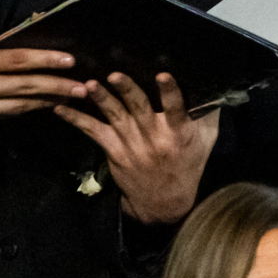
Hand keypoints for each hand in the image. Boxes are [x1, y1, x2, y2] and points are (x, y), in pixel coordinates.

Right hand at [0, 33, 85, 142]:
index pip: (16, 60)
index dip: (45, 60)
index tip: (69, 60)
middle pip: (24, 87)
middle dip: (56, 87)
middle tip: (82, 88)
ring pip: (16, 108)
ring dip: (43, 104)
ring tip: (68, 100)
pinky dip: (14, 115)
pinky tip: (31, 111)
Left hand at [53, 72, 220, 223]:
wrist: (164, 203)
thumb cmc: (188, 166)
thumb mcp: (205, 142)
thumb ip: (208, 115)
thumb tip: (215, 88)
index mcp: (179, 133)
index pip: (176, 108)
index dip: (170, 92)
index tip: (163, 75)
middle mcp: (154, 138)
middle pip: (139, 109)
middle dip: (127, 90)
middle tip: (115, 74)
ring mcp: (132, 145)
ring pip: (115, 117)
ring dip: (102, 100)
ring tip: (89, 85)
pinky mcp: (114, 151)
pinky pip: (93, 132)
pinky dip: (77, 120)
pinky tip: (62, 108)